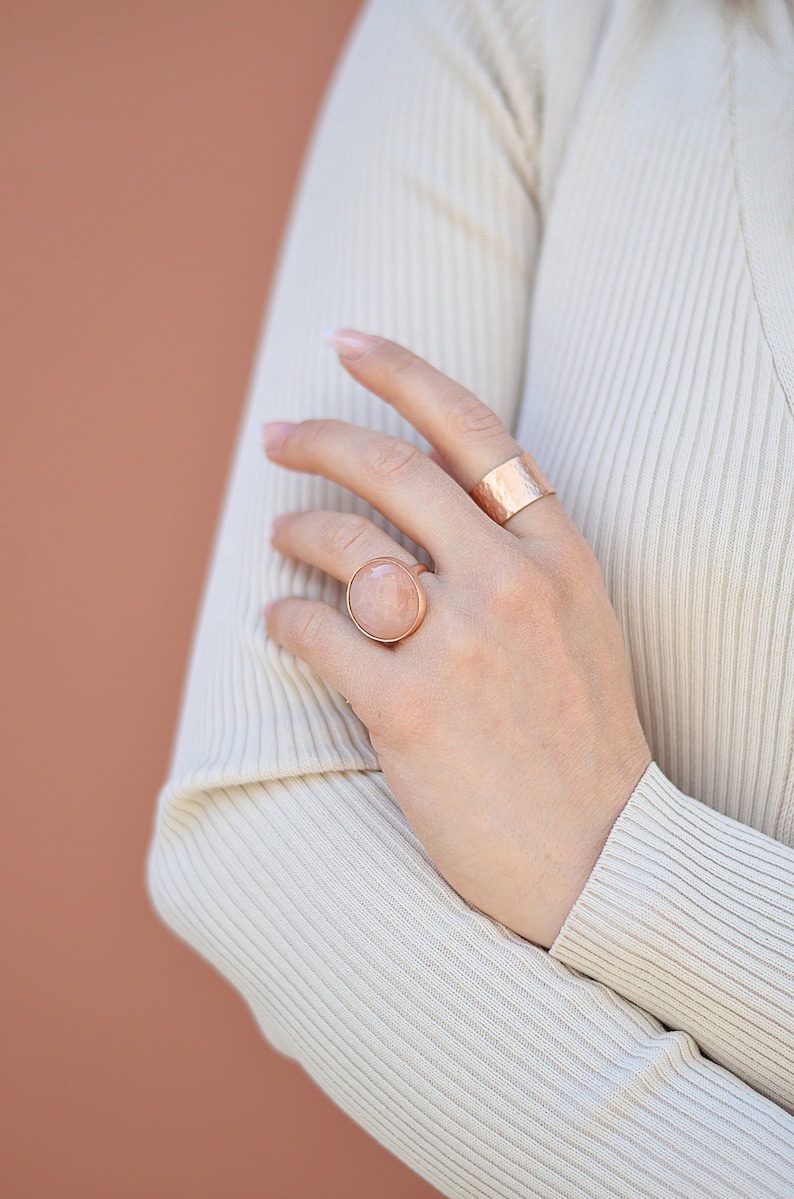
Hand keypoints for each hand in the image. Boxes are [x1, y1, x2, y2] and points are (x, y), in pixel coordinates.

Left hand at [262, 331, 650, 947]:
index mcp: (559, 555)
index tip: (349, 343)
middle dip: (320, 438)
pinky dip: (285, 620)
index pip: (475, 433)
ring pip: (347, 548)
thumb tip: (424, 497)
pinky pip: (317, 632)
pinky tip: (281, 625)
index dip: (404, 373)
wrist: (597, 858)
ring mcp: (462, 645)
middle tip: (276, 435)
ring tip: (281, 536)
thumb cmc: (580, 743)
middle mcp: (513, 584)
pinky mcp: (409, 708)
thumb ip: (518, 554)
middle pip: (393, 472)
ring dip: (297, 533)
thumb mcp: (579, 625)